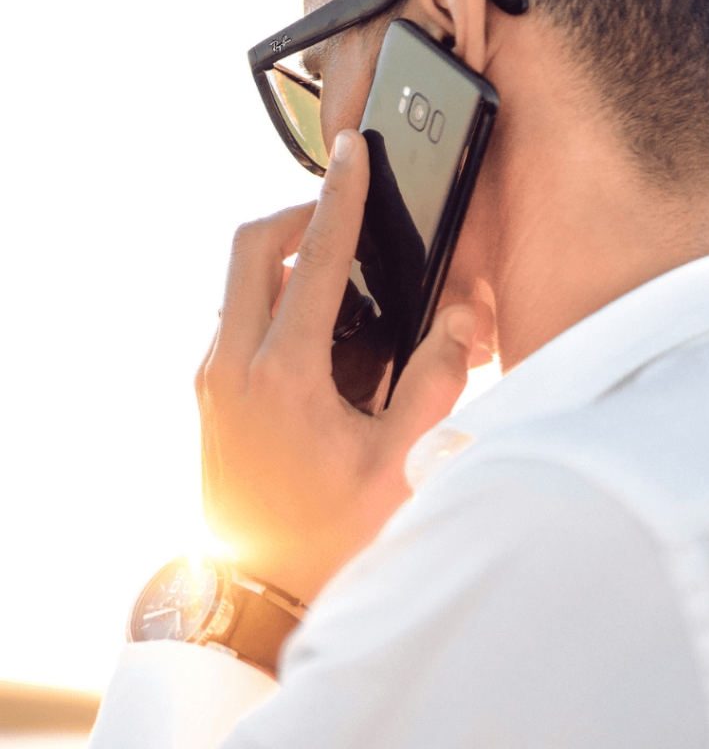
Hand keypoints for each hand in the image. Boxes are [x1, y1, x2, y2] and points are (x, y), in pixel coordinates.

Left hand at [196, 130, 475, 603]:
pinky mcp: (208, 396)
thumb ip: (438, 380)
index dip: (340, 198)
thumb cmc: (329, 535)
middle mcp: (233, 367)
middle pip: (250, 248)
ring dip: (281, 257)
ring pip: (237, 281)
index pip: (315, 260)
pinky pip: (236, 317)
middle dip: (296, 216)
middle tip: (341, 218)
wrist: (259, 594)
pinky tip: (317, 329)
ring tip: (338, 274)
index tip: (352, 154)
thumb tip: (459, 317)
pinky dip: (271, 296)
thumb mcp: (401, 462)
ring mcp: (212, 381)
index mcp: (283, 375)